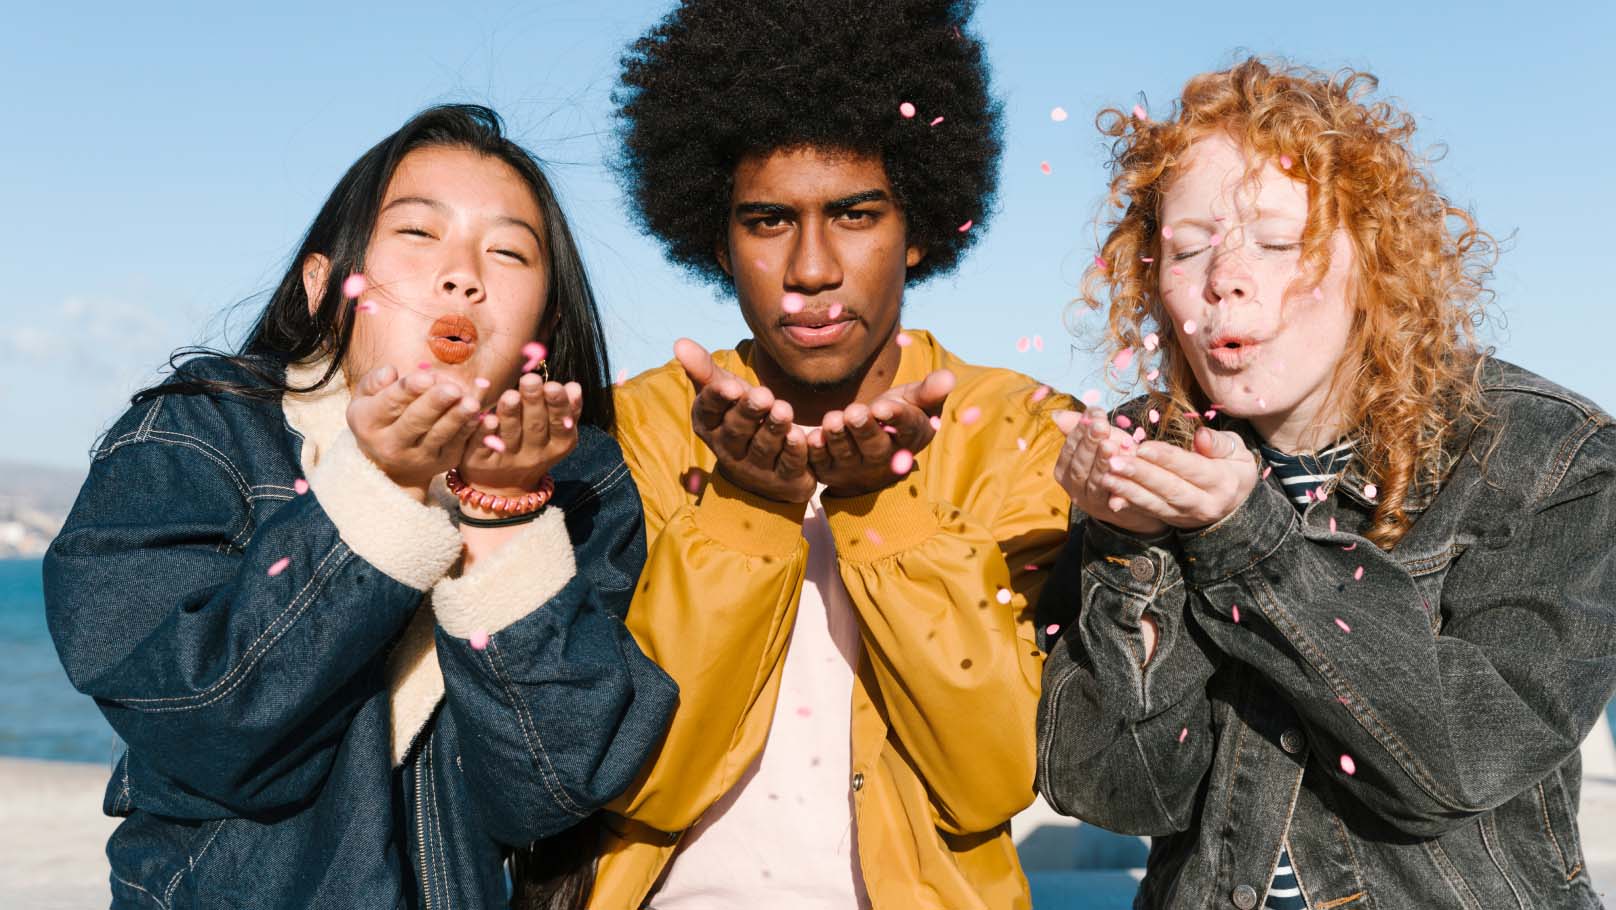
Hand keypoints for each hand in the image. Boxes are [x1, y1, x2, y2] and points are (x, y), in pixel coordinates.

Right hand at [348, 366, 481, 494]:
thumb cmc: (380, 418)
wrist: (390, 465)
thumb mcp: (366, 398)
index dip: (408, 390)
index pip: (389, 404)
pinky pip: (457, 445)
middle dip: (435, 404)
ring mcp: (417, 456)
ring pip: (439, 435)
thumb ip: (374, 382)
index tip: (427, 377)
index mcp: (368, 423)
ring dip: (457, 418)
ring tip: (472, 402)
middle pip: (415, 421)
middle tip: (453, 389)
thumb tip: (390, 371)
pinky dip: (469, 430)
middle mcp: (390, 444)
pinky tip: (479, 415)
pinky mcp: (441, 463)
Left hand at [458, 373, 581, 496]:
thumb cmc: (533, 446)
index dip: (558, 406)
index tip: (553, 385)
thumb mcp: (556, 433)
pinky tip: (485, 417)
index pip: (560, 424)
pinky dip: (484, 433)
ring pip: (510, 435)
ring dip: (511, 414)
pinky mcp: (481, 463)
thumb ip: (566, 410)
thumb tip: (573, 386)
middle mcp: (533, 455)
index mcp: (556, 446)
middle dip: (533, 402)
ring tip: (510, 394)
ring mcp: (507, 460)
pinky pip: (482, 446)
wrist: (503, 488)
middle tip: (530, 379)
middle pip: (535, 427)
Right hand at [676, 338, 813, 502]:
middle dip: (749, 413)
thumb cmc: (741, 418)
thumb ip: (705, 370)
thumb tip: (679, 342)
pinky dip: (794, 452)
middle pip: (737, 431)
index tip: (731, 386)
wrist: (766, 466)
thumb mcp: (725, 393)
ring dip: (773, 429)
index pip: (709, 412)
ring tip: (784, 410)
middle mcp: (729, 450)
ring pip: (763, 448)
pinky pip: (788, 465)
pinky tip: (800, 436)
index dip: (719, 400)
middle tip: (763, 395)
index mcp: (710, 426)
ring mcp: (756, 467)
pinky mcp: (783, 478)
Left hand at [807, 369, 953, 497]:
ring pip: (845, 453)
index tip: (883, 407)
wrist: (870, 453)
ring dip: (837, 437)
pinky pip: (819, 463)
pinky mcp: (829, 469)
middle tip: (853, 413)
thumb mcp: (915, 403)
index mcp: (910, 437)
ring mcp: (855, 466)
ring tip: (833, 419)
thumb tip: (949, 377)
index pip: (907, 428)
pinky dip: (813, 452)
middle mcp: (884, 457)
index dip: (895, 417)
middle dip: (864, 429)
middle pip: (874, 445)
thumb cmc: (896, 417)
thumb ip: (929, 390)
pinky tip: (810, 438)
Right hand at [1051, 409, 1168, 537]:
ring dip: (1101, 463)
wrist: (1138, 493)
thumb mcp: (1101, 441)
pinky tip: (1121, 474)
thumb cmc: (1116, 461)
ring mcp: (1092, 502)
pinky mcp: (1111, 512)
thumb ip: (1082, 428)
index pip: (1070, 447)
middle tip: (1101, 426)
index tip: (1095, 412)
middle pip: (1078, 466)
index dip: (1081, 429)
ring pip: (1093, 482)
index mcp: (1066, 469)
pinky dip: (1116, 488)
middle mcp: (1074, 488)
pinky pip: (1113, 500)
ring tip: (1111, 445)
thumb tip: (1057, 414)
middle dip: (1089, 444)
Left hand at [1099, 426, 1258, 529]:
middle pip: (1169, 489)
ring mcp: (1186, 515)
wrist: (1236, 505)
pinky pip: (1148, 512)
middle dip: (1140, 475)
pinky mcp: (1171, 519)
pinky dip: (1129, 503)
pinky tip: (1110, 494)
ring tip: (1106, 476)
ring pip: (1155, 504)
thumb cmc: (1234, 468)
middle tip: (1114, 461)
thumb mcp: (1238, 451)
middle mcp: (1204, 503)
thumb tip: (1201, 436)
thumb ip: (1220, 443)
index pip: (1191, 468)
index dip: (1167, 459)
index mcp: (1223, 482)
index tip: (1143, 447)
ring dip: (1128, 490)